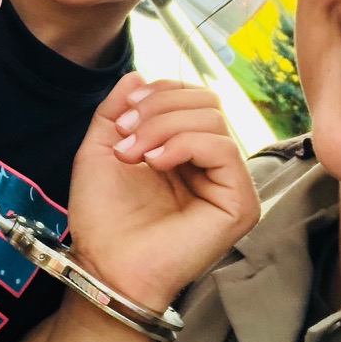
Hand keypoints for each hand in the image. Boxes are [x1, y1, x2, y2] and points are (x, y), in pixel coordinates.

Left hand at [67, 73, 259, 310]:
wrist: (105, 266)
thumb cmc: (102, 217)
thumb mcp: (101, 148)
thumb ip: (116, 109)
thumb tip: (138, 75)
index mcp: (185, 150)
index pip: (192, 97)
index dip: (159, 92)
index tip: (124, 112)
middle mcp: (211, 164)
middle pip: (205, 101)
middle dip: (159, 109)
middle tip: (125, 135)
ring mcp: (228, 184)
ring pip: (213, 120)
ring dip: (164, 128)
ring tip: (134, 155)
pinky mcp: (239, 204)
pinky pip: (224, 148)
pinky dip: (185, 144)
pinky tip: (156, 163)